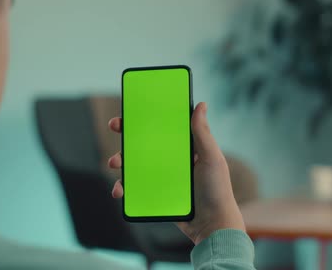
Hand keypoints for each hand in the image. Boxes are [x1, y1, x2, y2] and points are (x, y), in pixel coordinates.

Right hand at [108, 102, 245, 244]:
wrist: (212, 225)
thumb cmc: (217, 190)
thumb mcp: (211, 158)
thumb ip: (203, 133)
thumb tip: (201, 105)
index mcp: (184, 148)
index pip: (162, 127)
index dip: (147, 117)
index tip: (132, 108)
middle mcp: (170, 160)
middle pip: (143, 143)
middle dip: (126, 134)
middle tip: (115, 127)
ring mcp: (161, 177)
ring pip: (134, 165)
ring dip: (120, 160)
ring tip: (114, 163)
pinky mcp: (154, 194)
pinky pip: (134, 188)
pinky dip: (123, 187)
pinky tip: (118, 191)